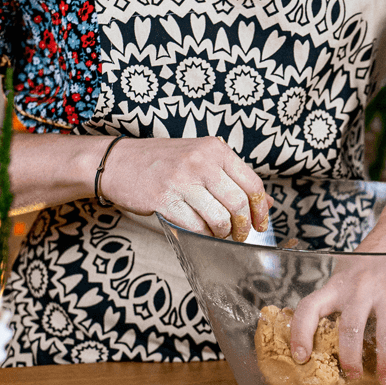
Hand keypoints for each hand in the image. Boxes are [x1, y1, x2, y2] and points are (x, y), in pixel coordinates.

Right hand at [98, 136, 269, 240]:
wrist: (119, 162)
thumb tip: (266, 201)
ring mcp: (182, 180)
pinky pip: (196, 226)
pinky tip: (201, 232)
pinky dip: (203, 235)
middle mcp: (201, 162)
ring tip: (218, 233)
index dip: (261, 209)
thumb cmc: (162, 162)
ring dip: (223, 233)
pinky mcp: (165, 199)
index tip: (261, 223)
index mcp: (215, 149)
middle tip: (239, 234)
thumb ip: (233, 178)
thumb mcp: (201, 159)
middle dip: (243, 226)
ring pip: (219, 218)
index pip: (252, 182)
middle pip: (238, 203)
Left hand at [289, 211, 385, 384]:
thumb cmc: (369, 262)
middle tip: (352, 375)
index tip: (301, 357)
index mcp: (338, 285)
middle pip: (350, 328)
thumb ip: (333, 302)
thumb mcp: (343, 275)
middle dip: (350, 358)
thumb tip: (318, 343)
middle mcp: (361, 287)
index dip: (300, 334)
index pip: (309, 308)